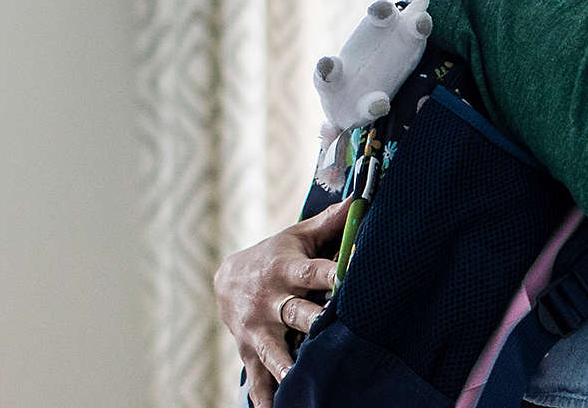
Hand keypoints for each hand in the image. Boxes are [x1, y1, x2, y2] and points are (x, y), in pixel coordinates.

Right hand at [213, 201, 347, 407]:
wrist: (225, 279)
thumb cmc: (274, 255)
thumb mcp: (296, 237)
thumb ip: (329, 224)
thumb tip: (362, 199)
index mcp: (285, 270)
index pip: (312, 271)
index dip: (332, 273)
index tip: (351, 275)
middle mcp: (270, 301)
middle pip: (296, 313)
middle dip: (313, 322)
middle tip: (330, 328)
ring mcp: (258, 330)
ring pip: (274, 350)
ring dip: (286, 364)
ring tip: (299, 379)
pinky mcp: (250, 352)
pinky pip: (258, 380)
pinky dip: (266, 399)